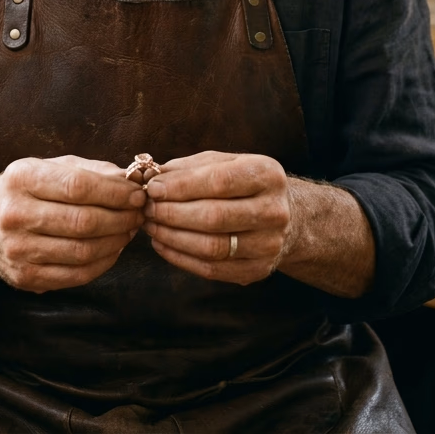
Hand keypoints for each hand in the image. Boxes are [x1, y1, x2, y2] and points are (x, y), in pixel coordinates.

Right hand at [0, 155, 145, 292]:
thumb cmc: (25, 191)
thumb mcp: (49, 167)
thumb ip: (90, 170)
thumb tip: (130, 179)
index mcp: (22, 178)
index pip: (78, 186)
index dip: (115, 192)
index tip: (138, 194)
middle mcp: (15, 214)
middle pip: (83, 221)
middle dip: (121, 218)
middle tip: (140, 213)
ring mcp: (17, 250)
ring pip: (82, 251)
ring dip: (116, 241)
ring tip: (129, 230)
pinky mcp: (24, 277)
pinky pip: (76, 275)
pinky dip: (103, 263)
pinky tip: (113, 249)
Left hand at [142, 150, 291, 284]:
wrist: (287, 216)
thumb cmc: (243, 183)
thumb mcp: (224, 163)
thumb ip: (189, 168)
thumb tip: (150, 176)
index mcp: (267, 175)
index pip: (219, 181)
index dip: (181, 186)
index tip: (153, 188)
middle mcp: (274, 211)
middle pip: (214, 217)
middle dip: (172, 213)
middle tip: (147, 208)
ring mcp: (269, 244)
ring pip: (211, 247)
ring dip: (172, 237)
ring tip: (150, 225)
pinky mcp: (258, 270)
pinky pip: (212, 269)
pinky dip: (180, 258)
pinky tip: (162, 244)